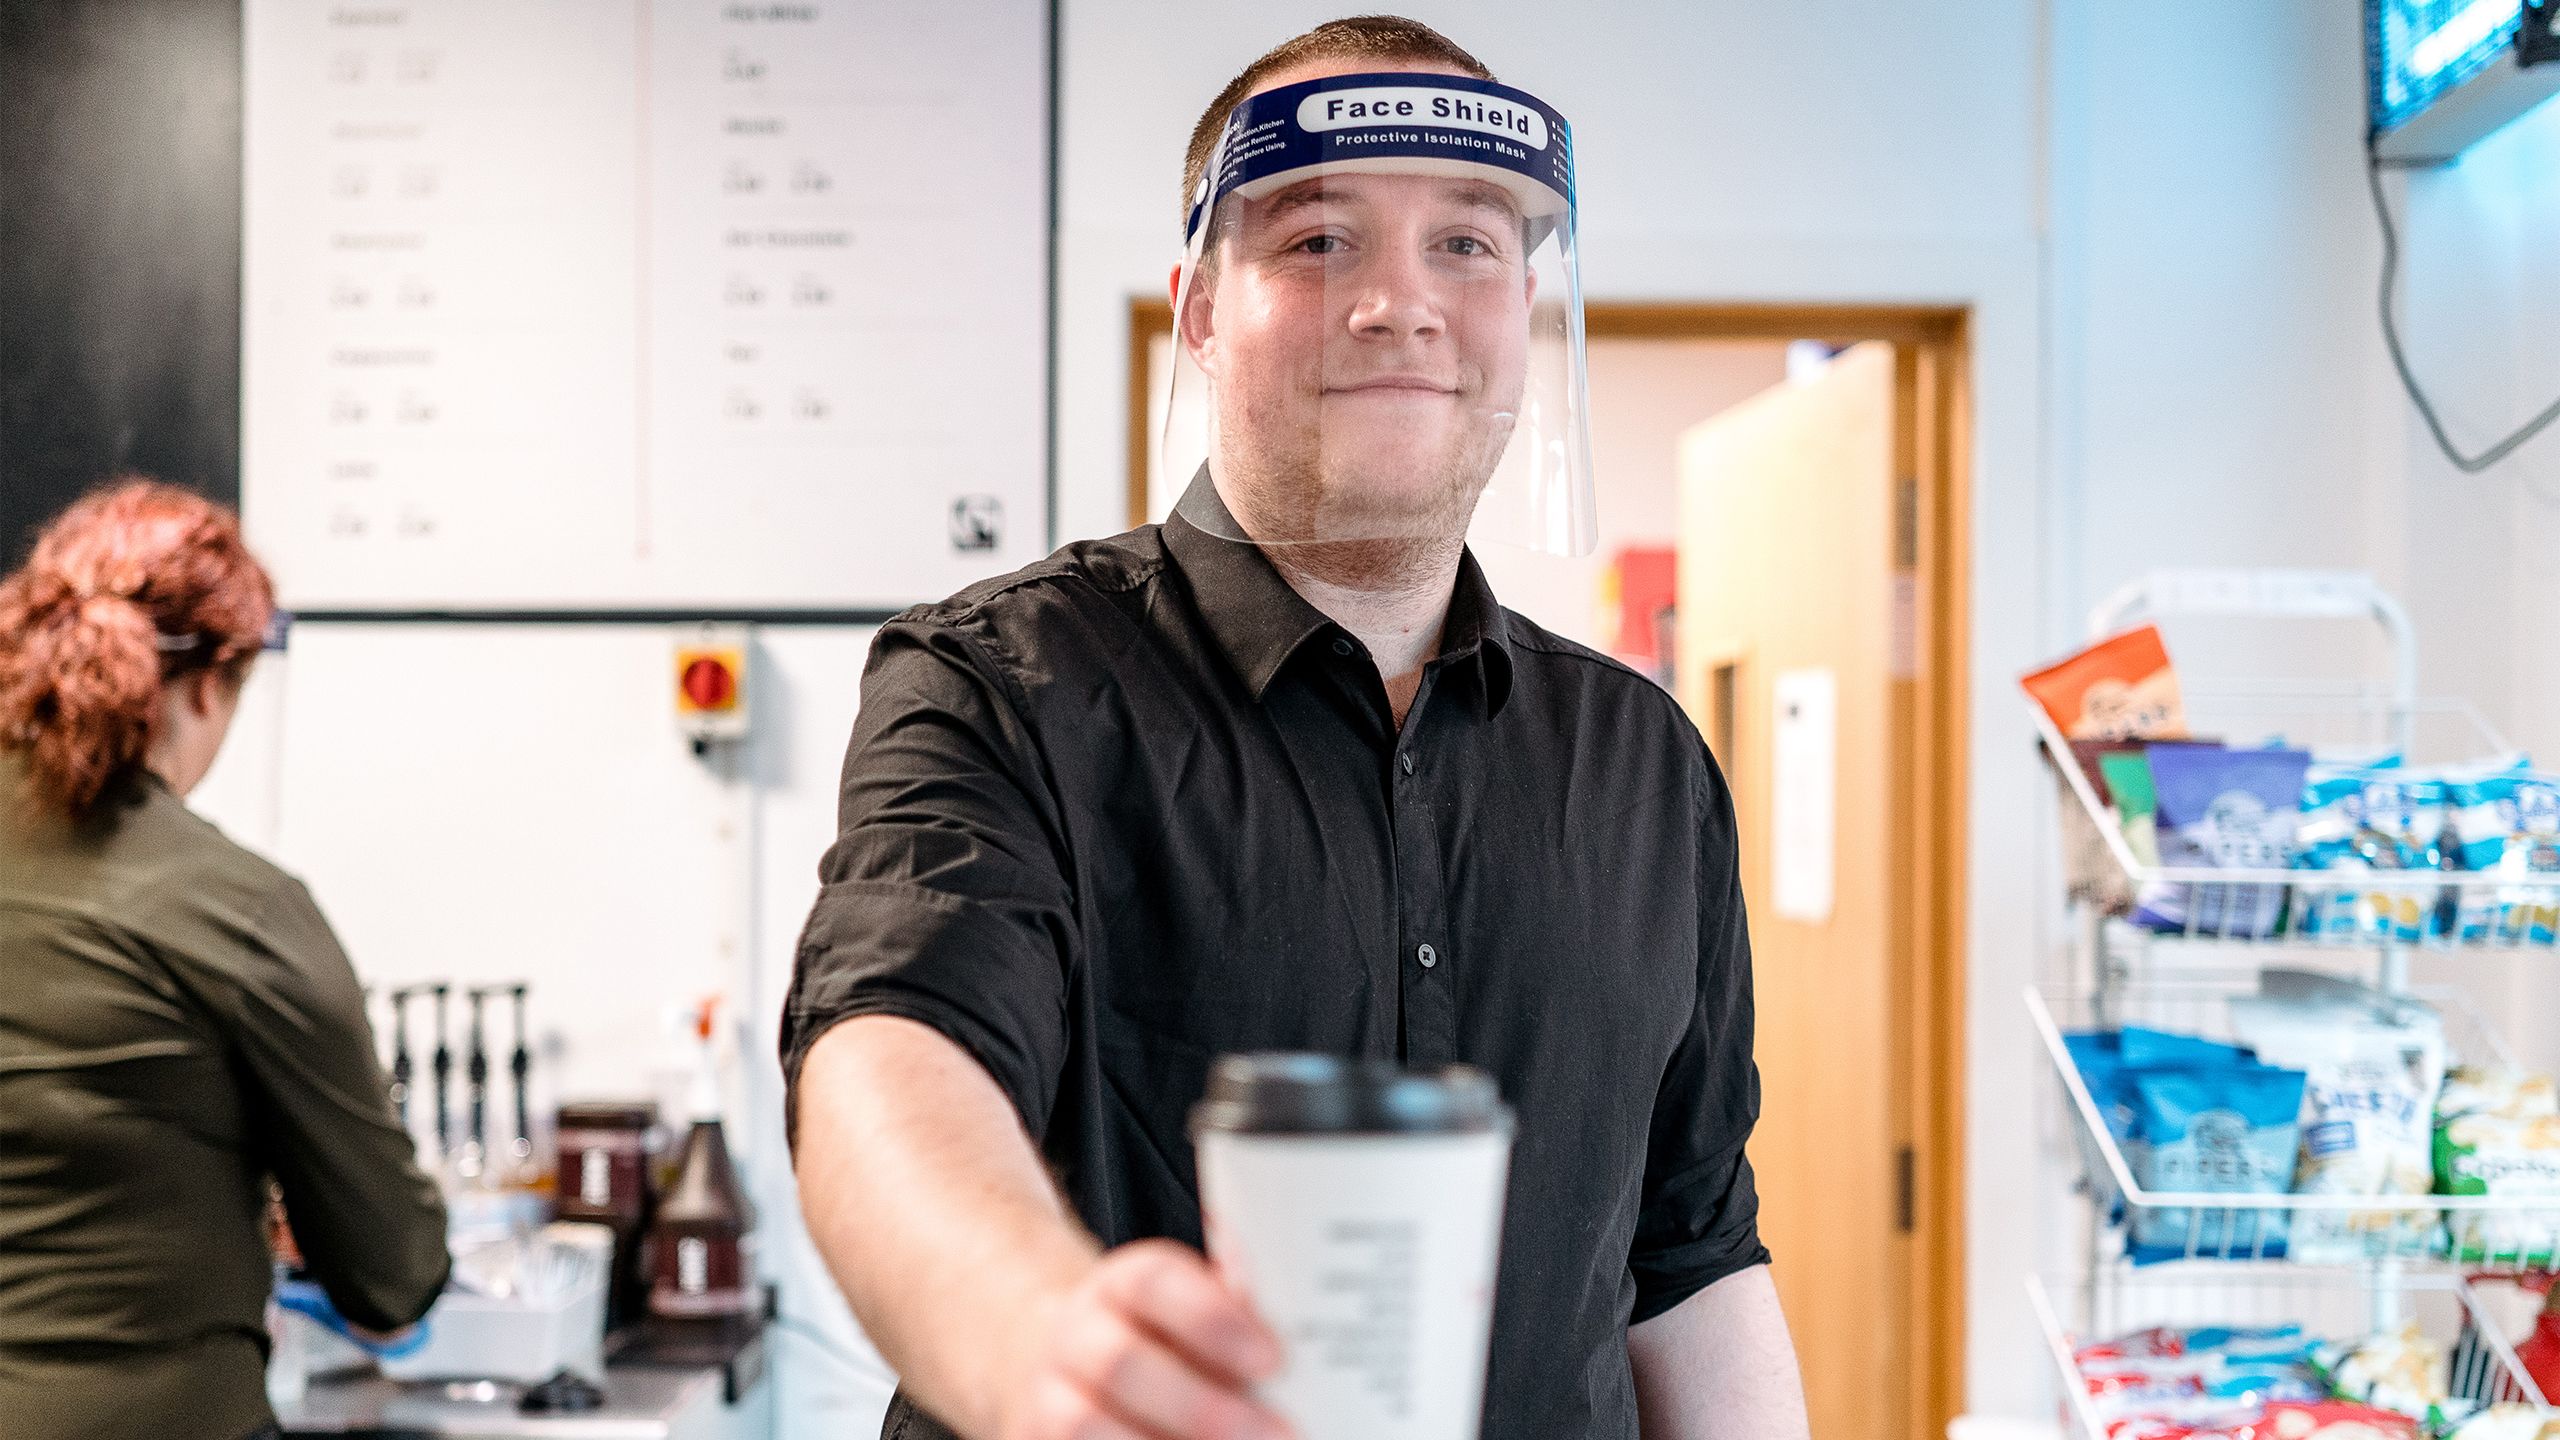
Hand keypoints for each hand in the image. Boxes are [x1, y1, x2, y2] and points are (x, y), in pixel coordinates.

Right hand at [1003, 1239, 1294, 1439]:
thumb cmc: (1156, 1335)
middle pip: (1122, 1365)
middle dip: (1204, 1407)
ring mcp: (1047, 1400)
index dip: (1211, 1319)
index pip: (1153, 1283)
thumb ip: (1235, 1300)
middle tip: (1279, 1432)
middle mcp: (1074, 1337)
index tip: (1273, 1358)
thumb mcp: (1189, 1302)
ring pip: (1085, 1427)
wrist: (1062, 1365)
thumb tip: (1291, 1309)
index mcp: (1119, 1285)